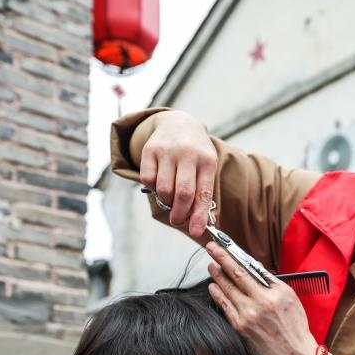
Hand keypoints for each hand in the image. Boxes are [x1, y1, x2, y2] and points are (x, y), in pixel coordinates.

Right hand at [135, 110, 217, 237]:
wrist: (179, 123)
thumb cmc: (196, 153)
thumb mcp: (206, 167)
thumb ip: (203, 192)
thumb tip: (199, 223)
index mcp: (207, 161)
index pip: (202, 194)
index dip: (199, 216)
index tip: (195, 232)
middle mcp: (188, 154)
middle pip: (183, 193)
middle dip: (180, 214)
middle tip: (178, 220)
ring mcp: (168, 151)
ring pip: (164, 189)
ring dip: (167, 202)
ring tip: (171, 199)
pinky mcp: (150, 150)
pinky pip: (148, 180)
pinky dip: (153, 188)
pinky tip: (160, 183)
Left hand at [206, 242, 318, 354]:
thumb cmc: (295, 327)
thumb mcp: (290, 299)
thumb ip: (272, 283)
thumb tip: (254, 267)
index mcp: (276, 292)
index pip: (251, 268)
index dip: (235, 256)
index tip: (225, 247)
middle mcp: (262, 302)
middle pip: (236, 275)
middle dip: (221, 258)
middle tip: (211, 248)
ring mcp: (249, 315)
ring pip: (228, 289)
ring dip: (217, 275)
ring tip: (211, 265)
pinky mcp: (241, 327)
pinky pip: (225, 306)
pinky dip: (218, 294)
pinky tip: (213, 287)